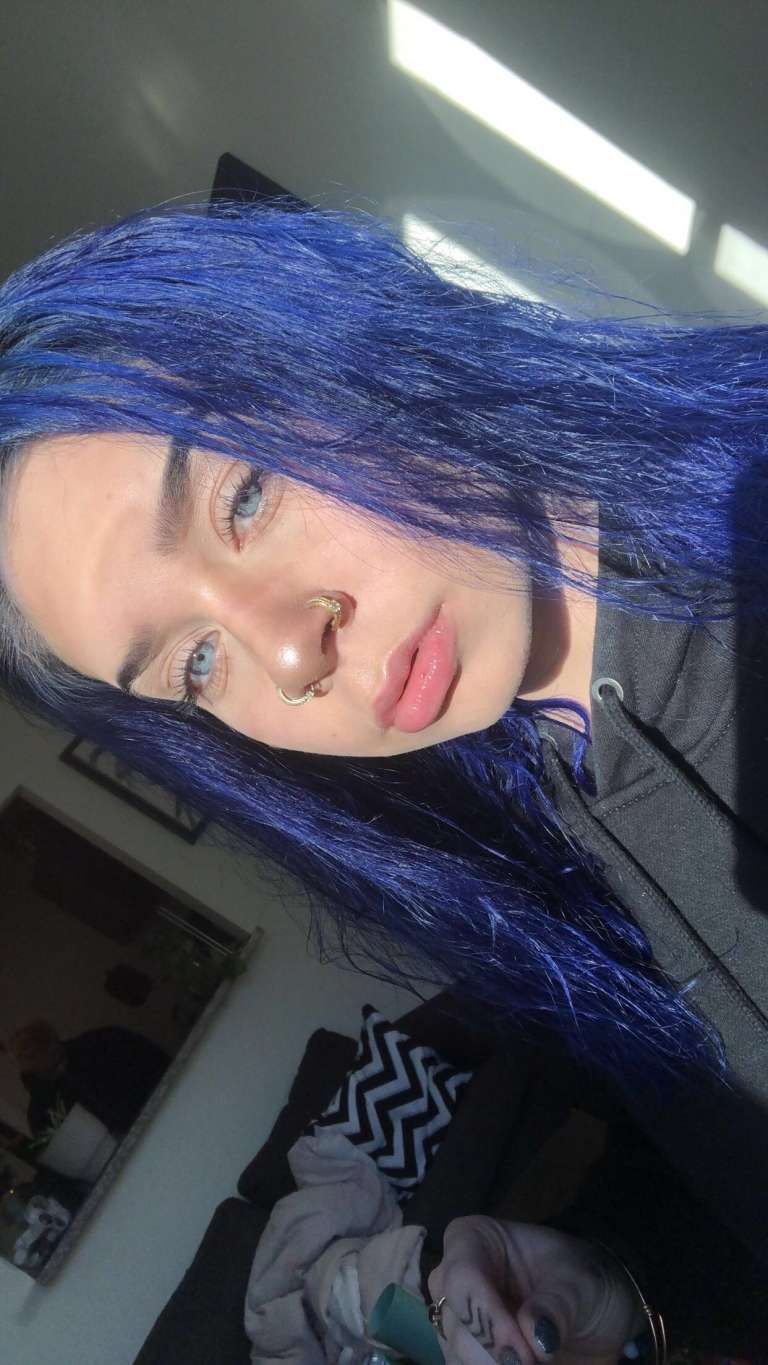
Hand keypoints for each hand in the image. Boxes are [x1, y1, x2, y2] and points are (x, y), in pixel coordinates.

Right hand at [426, 1215, 645, 1364]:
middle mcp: (455, 1281)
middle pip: (457, 1327)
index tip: (525, 1356)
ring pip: (458, 1357)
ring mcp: (457, 1323)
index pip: (462, 1278)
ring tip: (541, 1362)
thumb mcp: (582, 1283)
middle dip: (496, 1354)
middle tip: (538, 1364)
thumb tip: (536, 1339)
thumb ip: (557, 1306)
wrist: (596, 1316)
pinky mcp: (465, 1357)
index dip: (488, 1320)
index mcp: (473, 1241)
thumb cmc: (583, 1280)